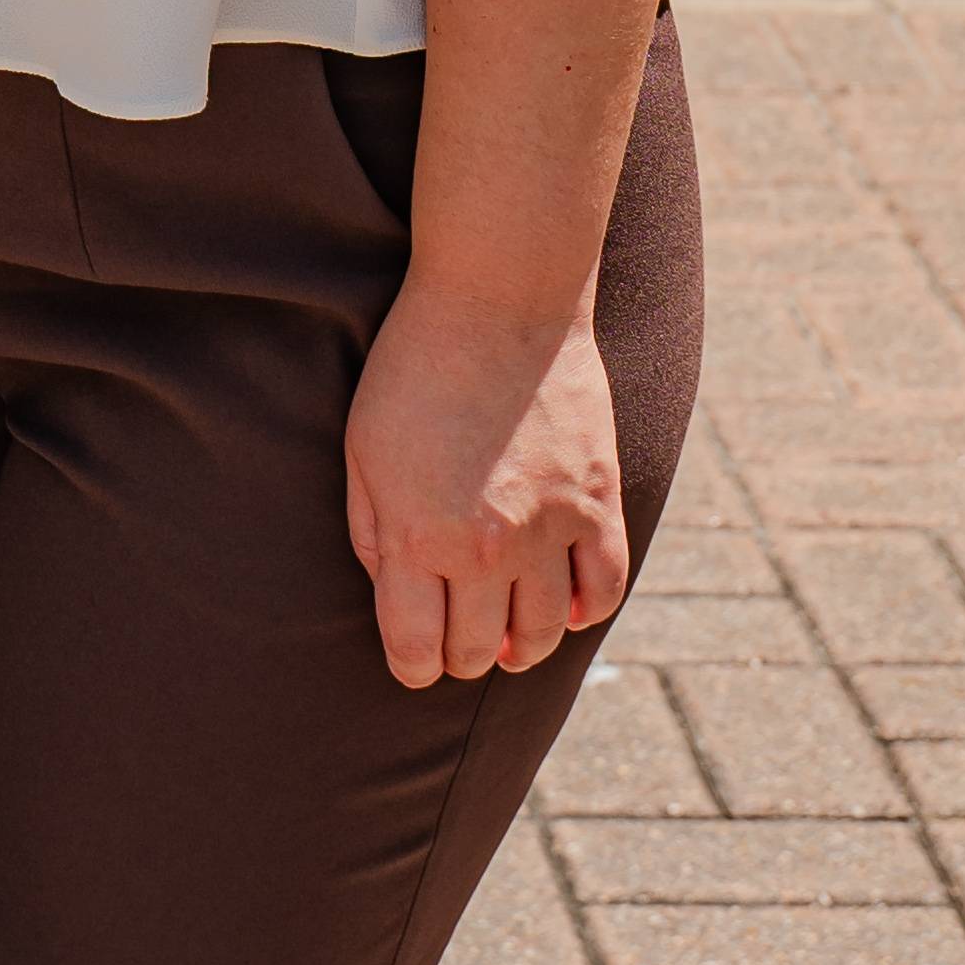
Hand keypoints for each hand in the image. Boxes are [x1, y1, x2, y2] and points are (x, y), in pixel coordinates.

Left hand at [345, 272, 627, 684]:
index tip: (413, 661)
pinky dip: (585, 611)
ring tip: (506, 637)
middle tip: (456, 643)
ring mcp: (549, 530)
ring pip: (542, 636)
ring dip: (520, 647)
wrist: (496, 298)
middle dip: (459, 657)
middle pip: (475, 650)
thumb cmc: (414, 366)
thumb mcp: (361, 446)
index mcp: (418, 534)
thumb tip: (392, 590)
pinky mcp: (597, 504)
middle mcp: (486, 548)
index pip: (416, 648)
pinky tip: (565, 605)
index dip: (411, 666)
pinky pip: (603, 591)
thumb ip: (371, 529)